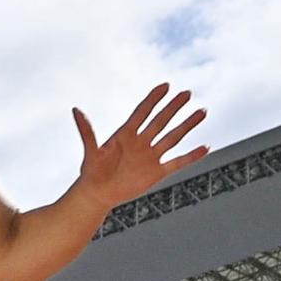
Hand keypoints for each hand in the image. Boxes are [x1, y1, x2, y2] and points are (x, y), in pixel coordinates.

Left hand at [71, 83, 210, 208]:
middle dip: (174, 107)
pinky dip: (191, 156)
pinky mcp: (156, 173)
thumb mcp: (90, 151)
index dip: (153, 99)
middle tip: (188, 93)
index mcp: (125, 134)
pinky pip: (177, 162)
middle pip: (161, 120)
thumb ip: (86, 131)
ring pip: (173, 137)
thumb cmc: (91, 172)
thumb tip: (76, 110)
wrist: (98, 194)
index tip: (166, 86)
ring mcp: (150, 156)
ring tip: (201, 112)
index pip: (143, 112)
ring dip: (187, 125)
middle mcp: (141, 142)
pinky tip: (205, 147)